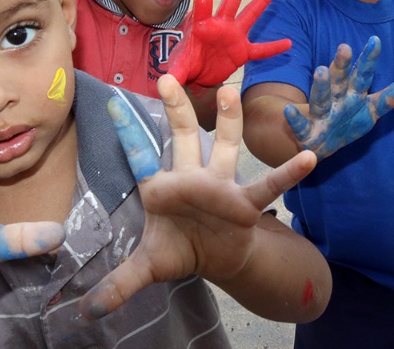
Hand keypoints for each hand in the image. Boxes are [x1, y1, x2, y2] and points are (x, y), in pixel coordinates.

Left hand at [80, 74, 315, 318]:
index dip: (127, 134)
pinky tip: (309, 157)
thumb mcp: (147, 267)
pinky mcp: (246, 205)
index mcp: (163, 189)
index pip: (141, 158)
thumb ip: (118, 285)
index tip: (113, 105)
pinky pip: (268, 186)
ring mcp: (221, 187)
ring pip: (226, 147)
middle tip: (167, 78)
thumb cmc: (180, 249)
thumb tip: (85, 314)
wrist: (217, 258)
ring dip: (229, 121)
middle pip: (184, 138)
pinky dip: (288, 173)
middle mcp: (192, 179)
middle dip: (177, 110)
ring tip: (230, 90)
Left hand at [168, 0, 290, 87]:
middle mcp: (220, 25)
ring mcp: (233, 37)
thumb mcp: (179, 68)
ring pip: (250, 15)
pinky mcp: (243, 52)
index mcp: (201, 24)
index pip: (203, 0)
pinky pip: (261, 50)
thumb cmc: (186, 64)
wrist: (197, 76)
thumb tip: (165, 83)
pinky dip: (273, 48)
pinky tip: (288, 44)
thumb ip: (175, 73)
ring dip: (262, 1)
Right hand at [283, 37, 393, 159]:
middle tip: (345, 48)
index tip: (376, 40)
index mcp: (352, 92)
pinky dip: (294, 118)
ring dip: (321, 85)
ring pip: (320, 98)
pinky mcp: (305, 130)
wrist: (318, 143)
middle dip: (342, 65)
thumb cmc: (346, 122)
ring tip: (321, 71)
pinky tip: (288, 111)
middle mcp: (335, 98)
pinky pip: (299, 124)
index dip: (368, 59)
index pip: (362, 73)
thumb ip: (387, 98)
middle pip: (340, 79)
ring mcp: (320, 113)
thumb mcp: (370, 111)